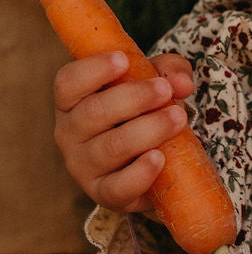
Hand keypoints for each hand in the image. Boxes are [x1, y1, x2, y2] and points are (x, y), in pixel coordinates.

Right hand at [53, 51, 194, 213]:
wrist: (158, 166)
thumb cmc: (148, 114)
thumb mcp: (159, 85)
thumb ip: (170, 73)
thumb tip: (181, 82)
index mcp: (72, 102)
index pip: (68, 82)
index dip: (93, 70)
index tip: (123, 60)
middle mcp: (69, 134)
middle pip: (93, 112)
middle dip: (133, 98)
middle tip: (165, 90)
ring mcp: (83, 167)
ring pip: (111, 147)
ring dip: (147, 130)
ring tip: (178, 118)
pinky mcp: (105, 194)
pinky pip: (119, 186)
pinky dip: (141, 173)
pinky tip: (160, 157)